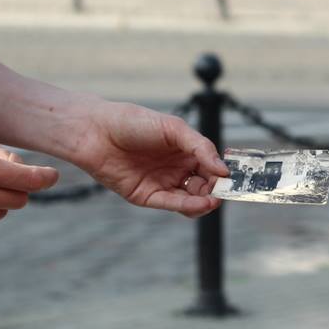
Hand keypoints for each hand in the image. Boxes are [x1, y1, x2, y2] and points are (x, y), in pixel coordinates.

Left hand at [73, 102, 227, 217]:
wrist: (94, 130)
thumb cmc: (132, 122)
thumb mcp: (173, 128)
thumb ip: (200, 147)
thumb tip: (223, 170)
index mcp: (185, 151)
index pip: (211, 167)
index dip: (222, 174)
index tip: (234, 178)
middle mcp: (176, 169)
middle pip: (204, 186)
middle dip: (216, 190)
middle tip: (225, 191)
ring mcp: (162, 183)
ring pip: (191, 199)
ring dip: (205, 201)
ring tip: (214, 199)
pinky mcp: (146, 196)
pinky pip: (171, 203)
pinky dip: (189, 206)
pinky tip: (202, 203)